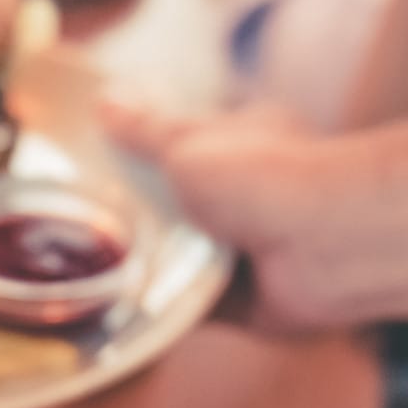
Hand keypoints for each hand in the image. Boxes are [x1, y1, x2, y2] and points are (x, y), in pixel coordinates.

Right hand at [103, 99, 366, 331]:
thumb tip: (107, 100)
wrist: (320, 246)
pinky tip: (124, 306)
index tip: (103, 163)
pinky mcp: (246, 302)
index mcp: (247, 141)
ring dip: (151, 263)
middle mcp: (253, 195)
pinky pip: (193, 306)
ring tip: (92, 265)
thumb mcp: (185, 140)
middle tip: (87, 220)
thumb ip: (144, 128)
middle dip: (143, 214)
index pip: (191, 142)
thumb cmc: (260, 176)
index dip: (148, 151)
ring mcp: (252, 249)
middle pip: (183, 204)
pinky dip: (166, 307)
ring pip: (186, 257)